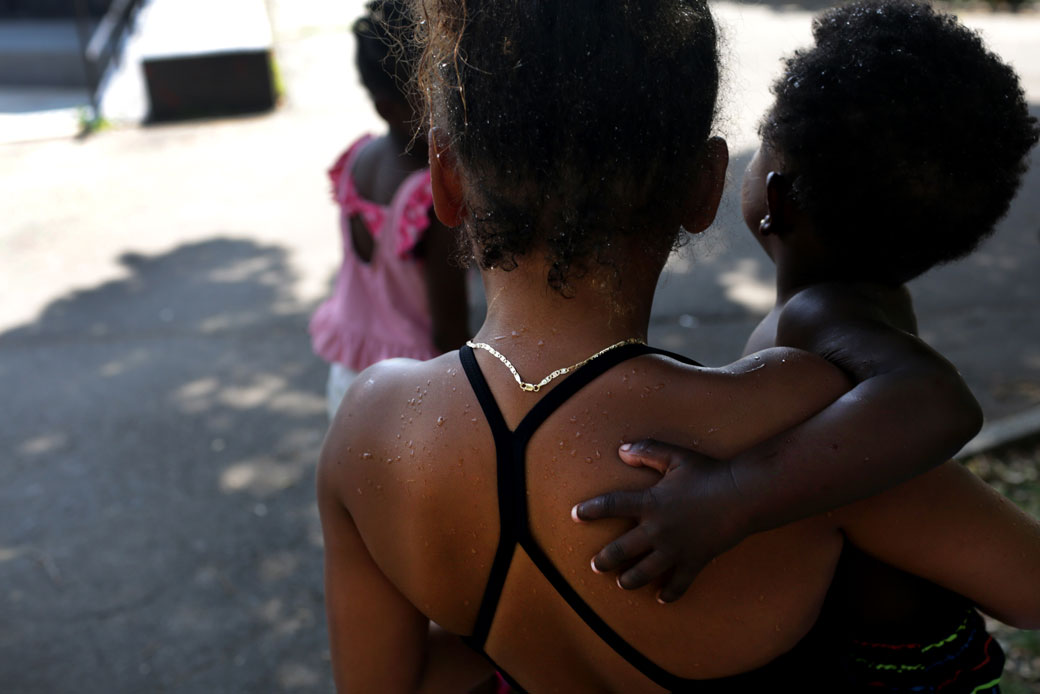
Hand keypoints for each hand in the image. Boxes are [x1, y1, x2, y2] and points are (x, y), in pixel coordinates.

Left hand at [571, 439, 750, 602]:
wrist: (742, 496)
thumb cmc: (708, 473)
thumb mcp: (675, 456)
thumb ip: (647, 452)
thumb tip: (621, 450)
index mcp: (650, 502)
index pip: (611, 505)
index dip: (591, 510)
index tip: (575, 515)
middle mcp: (657, 529)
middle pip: (621, 549)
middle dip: (605, 559)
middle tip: (596, 565)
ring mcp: (675, 549)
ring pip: (644, 572)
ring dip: (629, 580)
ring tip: (621, 583)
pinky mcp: (694, 561)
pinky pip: (679, 583)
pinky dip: (670, 593)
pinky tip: (662, 598)